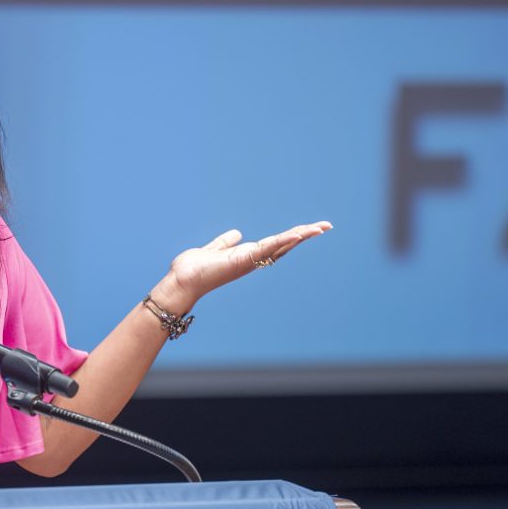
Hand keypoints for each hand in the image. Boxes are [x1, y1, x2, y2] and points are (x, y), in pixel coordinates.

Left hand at [155, 221, 332, 312]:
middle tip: (325, 227)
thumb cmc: (194, 269)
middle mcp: (251, 260)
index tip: (308, 229)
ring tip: (320, 228)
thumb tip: (236, 233)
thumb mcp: (213, 249)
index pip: (274, 244)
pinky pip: (267, 248)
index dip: (292, 237)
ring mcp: (249, 260)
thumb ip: (224, 242)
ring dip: (301, 236)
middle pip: (284, 245)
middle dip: (304, 235)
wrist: (182, 281)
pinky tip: (298, 234)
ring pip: (281, 246)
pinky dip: (283, 241)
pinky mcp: (243, 259)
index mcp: (246, 256)